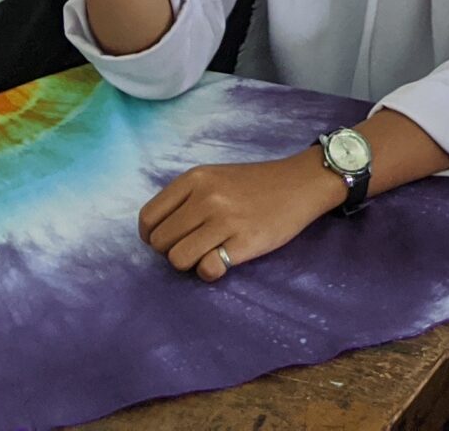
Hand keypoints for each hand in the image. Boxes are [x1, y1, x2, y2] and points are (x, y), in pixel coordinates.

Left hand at [140, 153, 342, 280]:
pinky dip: (211, 271)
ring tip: (208, 253)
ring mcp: (225, 220)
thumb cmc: (254, 183)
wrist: (300, 184)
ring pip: (178, 259)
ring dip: (190, 263)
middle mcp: (206, 197)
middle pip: (161, 242)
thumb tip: (158, 234)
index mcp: (195, 178)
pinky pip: (207, 270)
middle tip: (194, 246)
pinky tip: (224, 260)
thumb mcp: (215, 177)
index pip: (148, 218)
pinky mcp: (244, 243)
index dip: (152, 236)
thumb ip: (186, 198)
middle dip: (172, 251)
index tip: (169, 240)